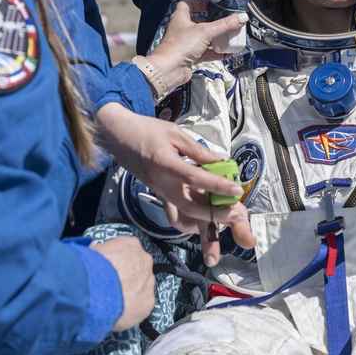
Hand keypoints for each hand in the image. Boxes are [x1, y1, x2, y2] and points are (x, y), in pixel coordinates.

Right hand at [91, 236, 154, 331]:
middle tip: (113, 286)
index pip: (130, 251)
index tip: (112, 269)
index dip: (119, 263)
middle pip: (139, 269)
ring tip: (114, 300)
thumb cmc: (90, 271)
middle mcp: (144, 260)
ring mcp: (148, 280)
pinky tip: (119, 310)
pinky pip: (142, 304)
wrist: (93, 291)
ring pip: (142, 286)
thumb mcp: (90, 252)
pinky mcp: (148, 301)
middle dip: (128, 277)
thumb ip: (98, 251)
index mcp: (131, 245)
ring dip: (132, 292)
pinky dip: (133, 308)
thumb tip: (94, 251)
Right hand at [94, 103, 255, 265]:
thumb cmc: (146, 131)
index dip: (217, 185)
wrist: (117, 137)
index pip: (195, 178)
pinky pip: (173, 213)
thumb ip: (198, 150)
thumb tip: (220, 160)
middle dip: (215, 215)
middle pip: (190, 207)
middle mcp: (162, 183)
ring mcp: (159, 191)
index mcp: (166, 164)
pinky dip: (188, 222)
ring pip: (183, 214)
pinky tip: (202, 223)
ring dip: (204, 222)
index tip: (236, 190)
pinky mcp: (158, 194)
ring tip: (225, 223)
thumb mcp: (175, 134)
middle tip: (238, 216)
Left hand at [144, 1, 247, 90]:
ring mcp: (186, 43)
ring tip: (228, 38)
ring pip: (204, 38)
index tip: (211, 5)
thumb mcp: (205, 31)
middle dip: (213, 23)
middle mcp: (182, 30)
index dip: (200, 3)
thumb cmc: (178, 47)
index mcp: (181, 18)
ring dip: (216, 39)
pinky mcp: (190, 56)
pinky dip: (216, 52)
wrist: (169, 69)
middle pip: (200, 22)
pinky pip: (205, 52)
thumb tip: (240, 18)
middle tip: (225, 23)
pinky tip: (226, 53)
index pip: (188, 4)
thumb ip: (224, 25)